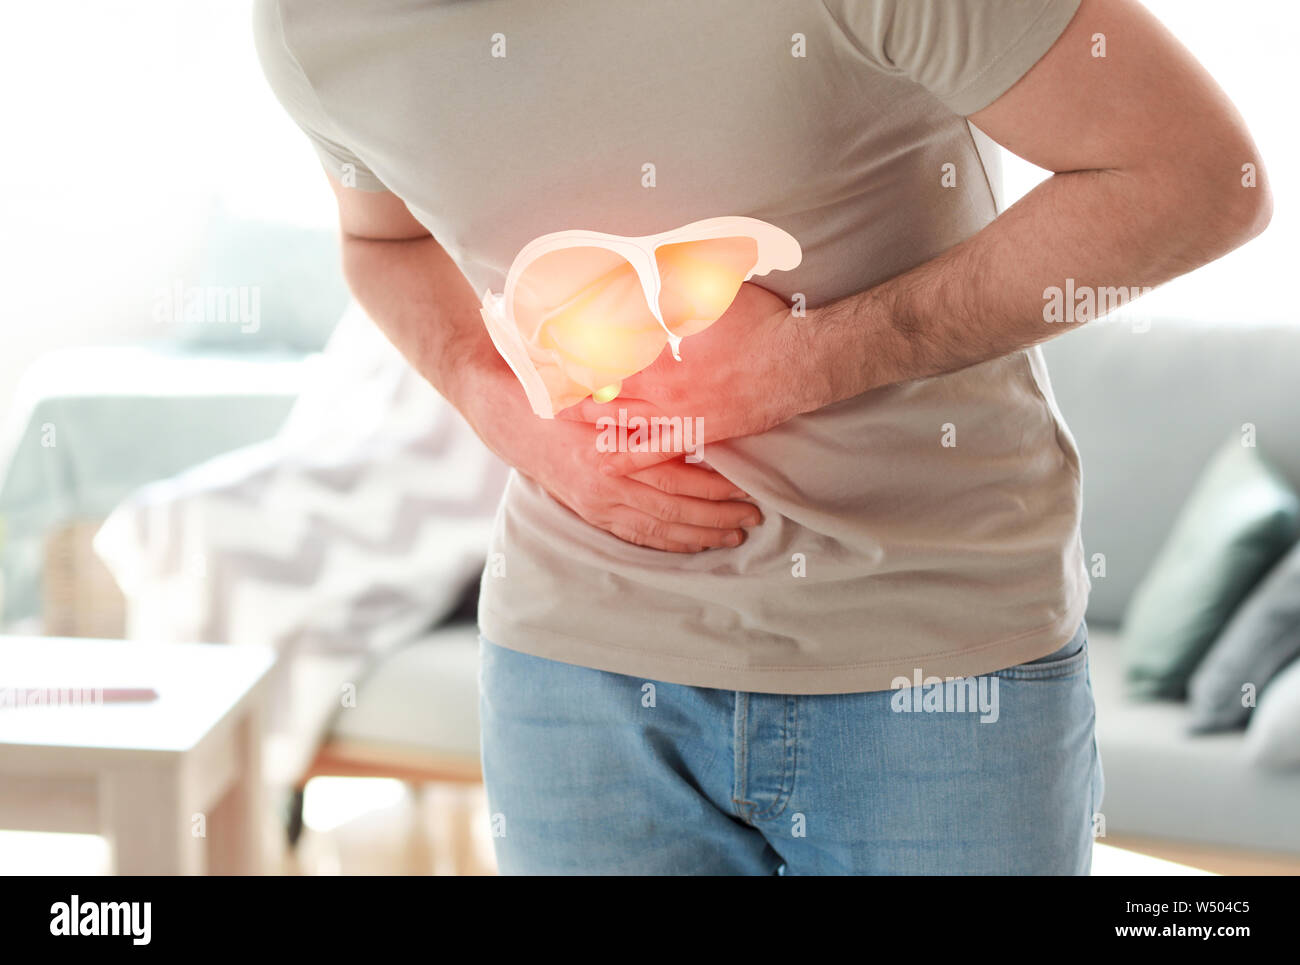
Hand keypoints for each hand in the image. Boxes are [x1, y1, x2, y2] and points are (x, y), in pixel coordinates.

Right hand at [462, 362, 761, 551]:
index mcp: (611, 452)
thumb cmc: (558, 388)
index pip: (674, 478)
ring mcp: (597, 503)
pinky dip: (669, 543)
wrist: (507, 414)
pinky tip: (695, 545)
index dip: (714, 486)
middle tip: (753, 516)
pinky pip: (637, 537)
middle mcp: (606, 484)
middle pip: (674, 510)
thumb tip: (683, 364)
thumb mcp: (599, 379)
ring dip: (700, 535)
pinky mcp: (591, 513)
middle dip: (717, 516)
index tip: (746, 486)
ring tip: (735, 534)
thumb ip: (639, 383)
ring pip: (659, 530)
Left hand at [558, 282, 811, 474]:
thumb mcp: (709, 286)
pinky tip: (601, 462)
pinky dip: (624, 457)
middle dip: (567, 382)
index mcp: (659, 346)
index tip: (541, 340)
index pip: (601, 345)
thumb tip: (639, 263)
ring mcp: (675, 413)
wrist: (798, 362)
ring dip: (586, 416)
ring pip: (618, 419)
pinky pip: (651, 451)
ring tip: (557, 414)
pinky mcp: (695, 433)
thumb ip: (670, 279)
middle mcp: (659, 384)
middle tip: (539, 381)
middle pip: (601, 385)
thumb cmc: (758, 319)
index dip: (568, 344)